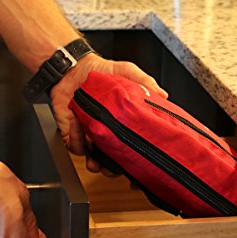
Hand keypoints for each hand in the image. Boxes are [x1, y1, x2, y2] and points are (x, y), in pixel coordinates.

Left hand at [50, 53, 167, 171]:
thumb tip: (163, 95)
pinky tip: (78, 123)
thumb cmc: (101, 71)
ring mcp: (91, 135)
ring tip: (96, 154)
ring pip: (93, 161)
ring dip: (94, 162)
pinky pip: (75, 146)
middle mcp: (109, 133)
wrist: (73, 67)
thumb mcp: (127, 72)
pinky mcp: (73, 134)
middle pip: (114, 162)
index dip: (136, 162)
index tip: (138, 169)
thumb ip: (145, 81)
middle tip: (114, 167)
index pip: (133, 149)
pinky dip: (76, 138)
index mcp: (124, 125)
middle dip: (114, 169)